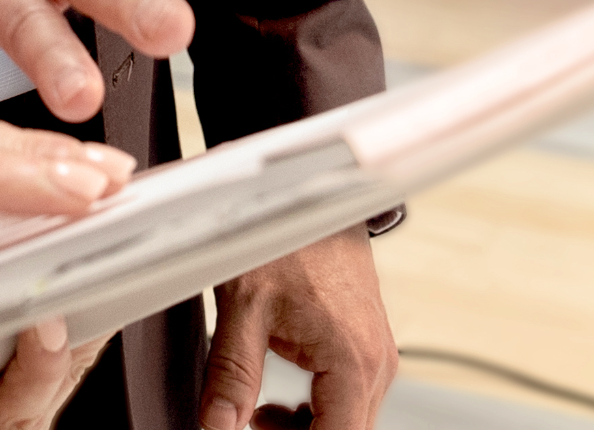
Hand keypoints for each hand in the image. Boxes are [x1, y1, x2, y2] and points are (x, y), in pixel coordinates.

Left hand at [199, 234, 393, 429]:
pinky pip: (350, 397)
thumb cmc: (286, 233)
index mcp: (353, 359)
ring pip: (349, 420)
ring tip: (257, 412)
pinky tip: (280, 400)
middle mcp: (377, 361)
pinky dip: (317, 409)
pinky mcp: (368, 342)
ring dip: (306, 429)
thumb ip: (232, 372)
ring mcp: (377, 352)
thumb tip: (216, 424)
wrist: (313, 187)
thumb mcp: (245, 304)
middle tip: (250, 423)